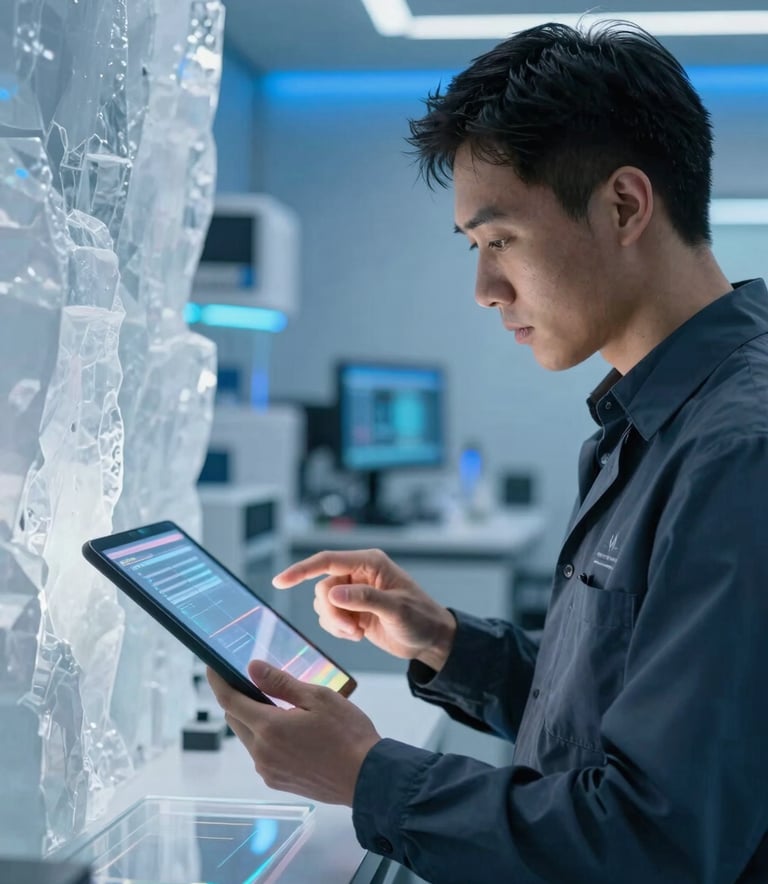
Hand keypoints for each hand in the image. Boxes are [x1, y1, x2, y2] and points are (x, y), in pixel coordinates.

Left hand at [207, 662, 380, 805]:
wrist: (368, 778)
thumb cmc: (348, 734)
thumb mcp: (318, 698)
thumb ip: (281, 683)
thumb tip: (252, 668)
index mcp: (270, 728)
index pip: (230, 700)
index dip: (218, 681)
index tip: (213, 667)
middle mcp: (262, 753)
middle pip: (236, 719)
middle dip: (240, 698)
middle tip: (257, 681)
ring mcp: (268, 770)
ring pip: (248, 737)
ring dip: (255, 719)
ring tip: (283, 706)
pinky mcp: (278, 781)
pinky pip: (261, 753)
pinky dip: (267, 737)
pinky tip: (291, 730)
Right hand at [273, 549, 456, 671]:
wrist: (430, 638)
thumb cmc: (420, 618)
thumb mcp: (397, 610)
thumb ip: (365, 599)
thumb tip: (335, 594)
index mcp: (370, 563)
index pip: (327, 561)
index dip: (301, 570)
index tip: (280, 581)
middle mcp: (359, 573)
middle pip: (322, 587)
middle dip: (332, 612)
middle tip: (352, 630)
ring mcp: (354, 591)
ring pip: (323, 604)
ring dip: (335, 622)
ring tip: (358, 632)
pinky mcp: (352, 609)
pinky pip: (328, 617)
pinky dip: (337, 629)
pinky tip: (357, 634)